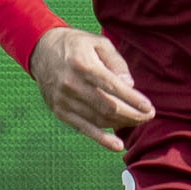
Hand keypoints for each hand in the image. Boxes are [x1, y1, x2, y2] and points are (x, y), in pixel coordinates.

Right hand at [28, 26, 154, 151]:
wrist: (41, 51)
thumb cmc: (76, 46)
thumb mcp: (99, 43)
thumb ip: (116, 62)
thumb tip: (129, 85)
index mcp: (83, 65)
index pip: (113, 87)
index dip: (133, 100)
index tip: (149, 107)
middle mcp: (71, 84)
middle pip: (108, 107)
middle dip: (133, 115)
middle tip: (149, 116)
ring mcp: (64, 100)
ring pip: (99, 120)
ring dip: (122, 124)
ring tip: (138, 122)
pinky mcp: (60, 111)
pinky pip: (84, 128)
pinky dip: (102, 139)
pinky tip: (118, 146)